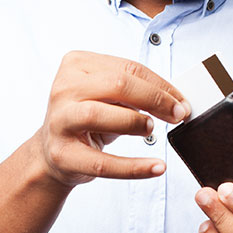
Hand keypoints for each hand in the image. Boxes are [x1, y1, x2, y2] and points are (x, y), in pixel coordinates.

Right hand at [38, 51, 189, 185]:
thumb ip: (136, 91)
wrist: (51, 153)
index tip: (182, 101)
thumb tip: (177, 101)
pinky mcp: (62, 154)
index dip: (161, 85)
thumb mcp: (107, 96)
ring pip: (100, 115)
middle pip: (117, 84)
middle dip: (154, 99)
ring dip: (135, 122)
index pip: (128, 68)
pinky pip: (102, 163)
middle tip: (178, 115)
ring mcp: (59, 121)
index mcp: (77, 64)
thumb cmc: (88, 119)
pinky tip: (156, 167)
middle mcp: (63, 88)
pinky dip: (134, 167)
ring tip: (152, 130)